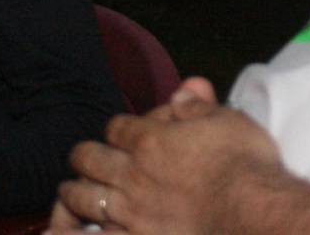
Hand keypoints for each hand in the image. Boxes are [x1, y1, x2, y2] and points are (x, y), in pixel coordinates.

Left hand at [52, 85, 284, 234]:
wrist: (253, 212)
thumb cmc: (245, 165)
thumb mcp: (227, 120)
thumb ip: (197, 105)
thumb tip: (182, 88)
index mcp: (150, 140)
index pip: (117, 127)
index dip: (118, 129)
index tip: (122, 134)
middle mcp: (133, 173)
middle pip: (91, 159)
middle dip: (84, 157)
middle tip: (83, 159)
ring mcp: (130, 211)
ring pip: (84, 197)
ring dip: (72, 192)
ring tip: (68, 192)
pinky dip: (70, 232)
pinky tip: (56, 231)